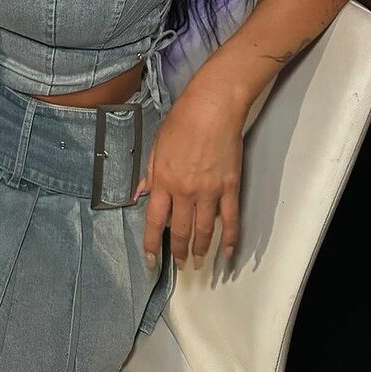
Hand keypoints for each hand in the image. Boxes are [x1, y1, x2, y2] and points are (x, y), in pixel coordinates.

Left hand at [141, 84, 244, 270]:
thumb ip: (150, 172)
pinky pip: (230, 220)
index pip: (154, 220)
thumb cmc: (183, 120)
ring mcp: (209, 191)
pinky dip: (229, 240)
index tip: (150, 260)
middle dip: (178, 251)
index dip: (151, 244)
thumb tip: (140, 194)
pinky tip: (226, 255)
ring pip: (203, 230)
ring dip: (200, 249)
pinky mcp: (229, 187)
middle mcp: (184, 190)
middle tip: (179, 264)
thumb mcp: (157, 144)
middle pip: (179, 230)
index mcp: (163, 179)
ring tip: (197, 261)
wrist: (212, 108)